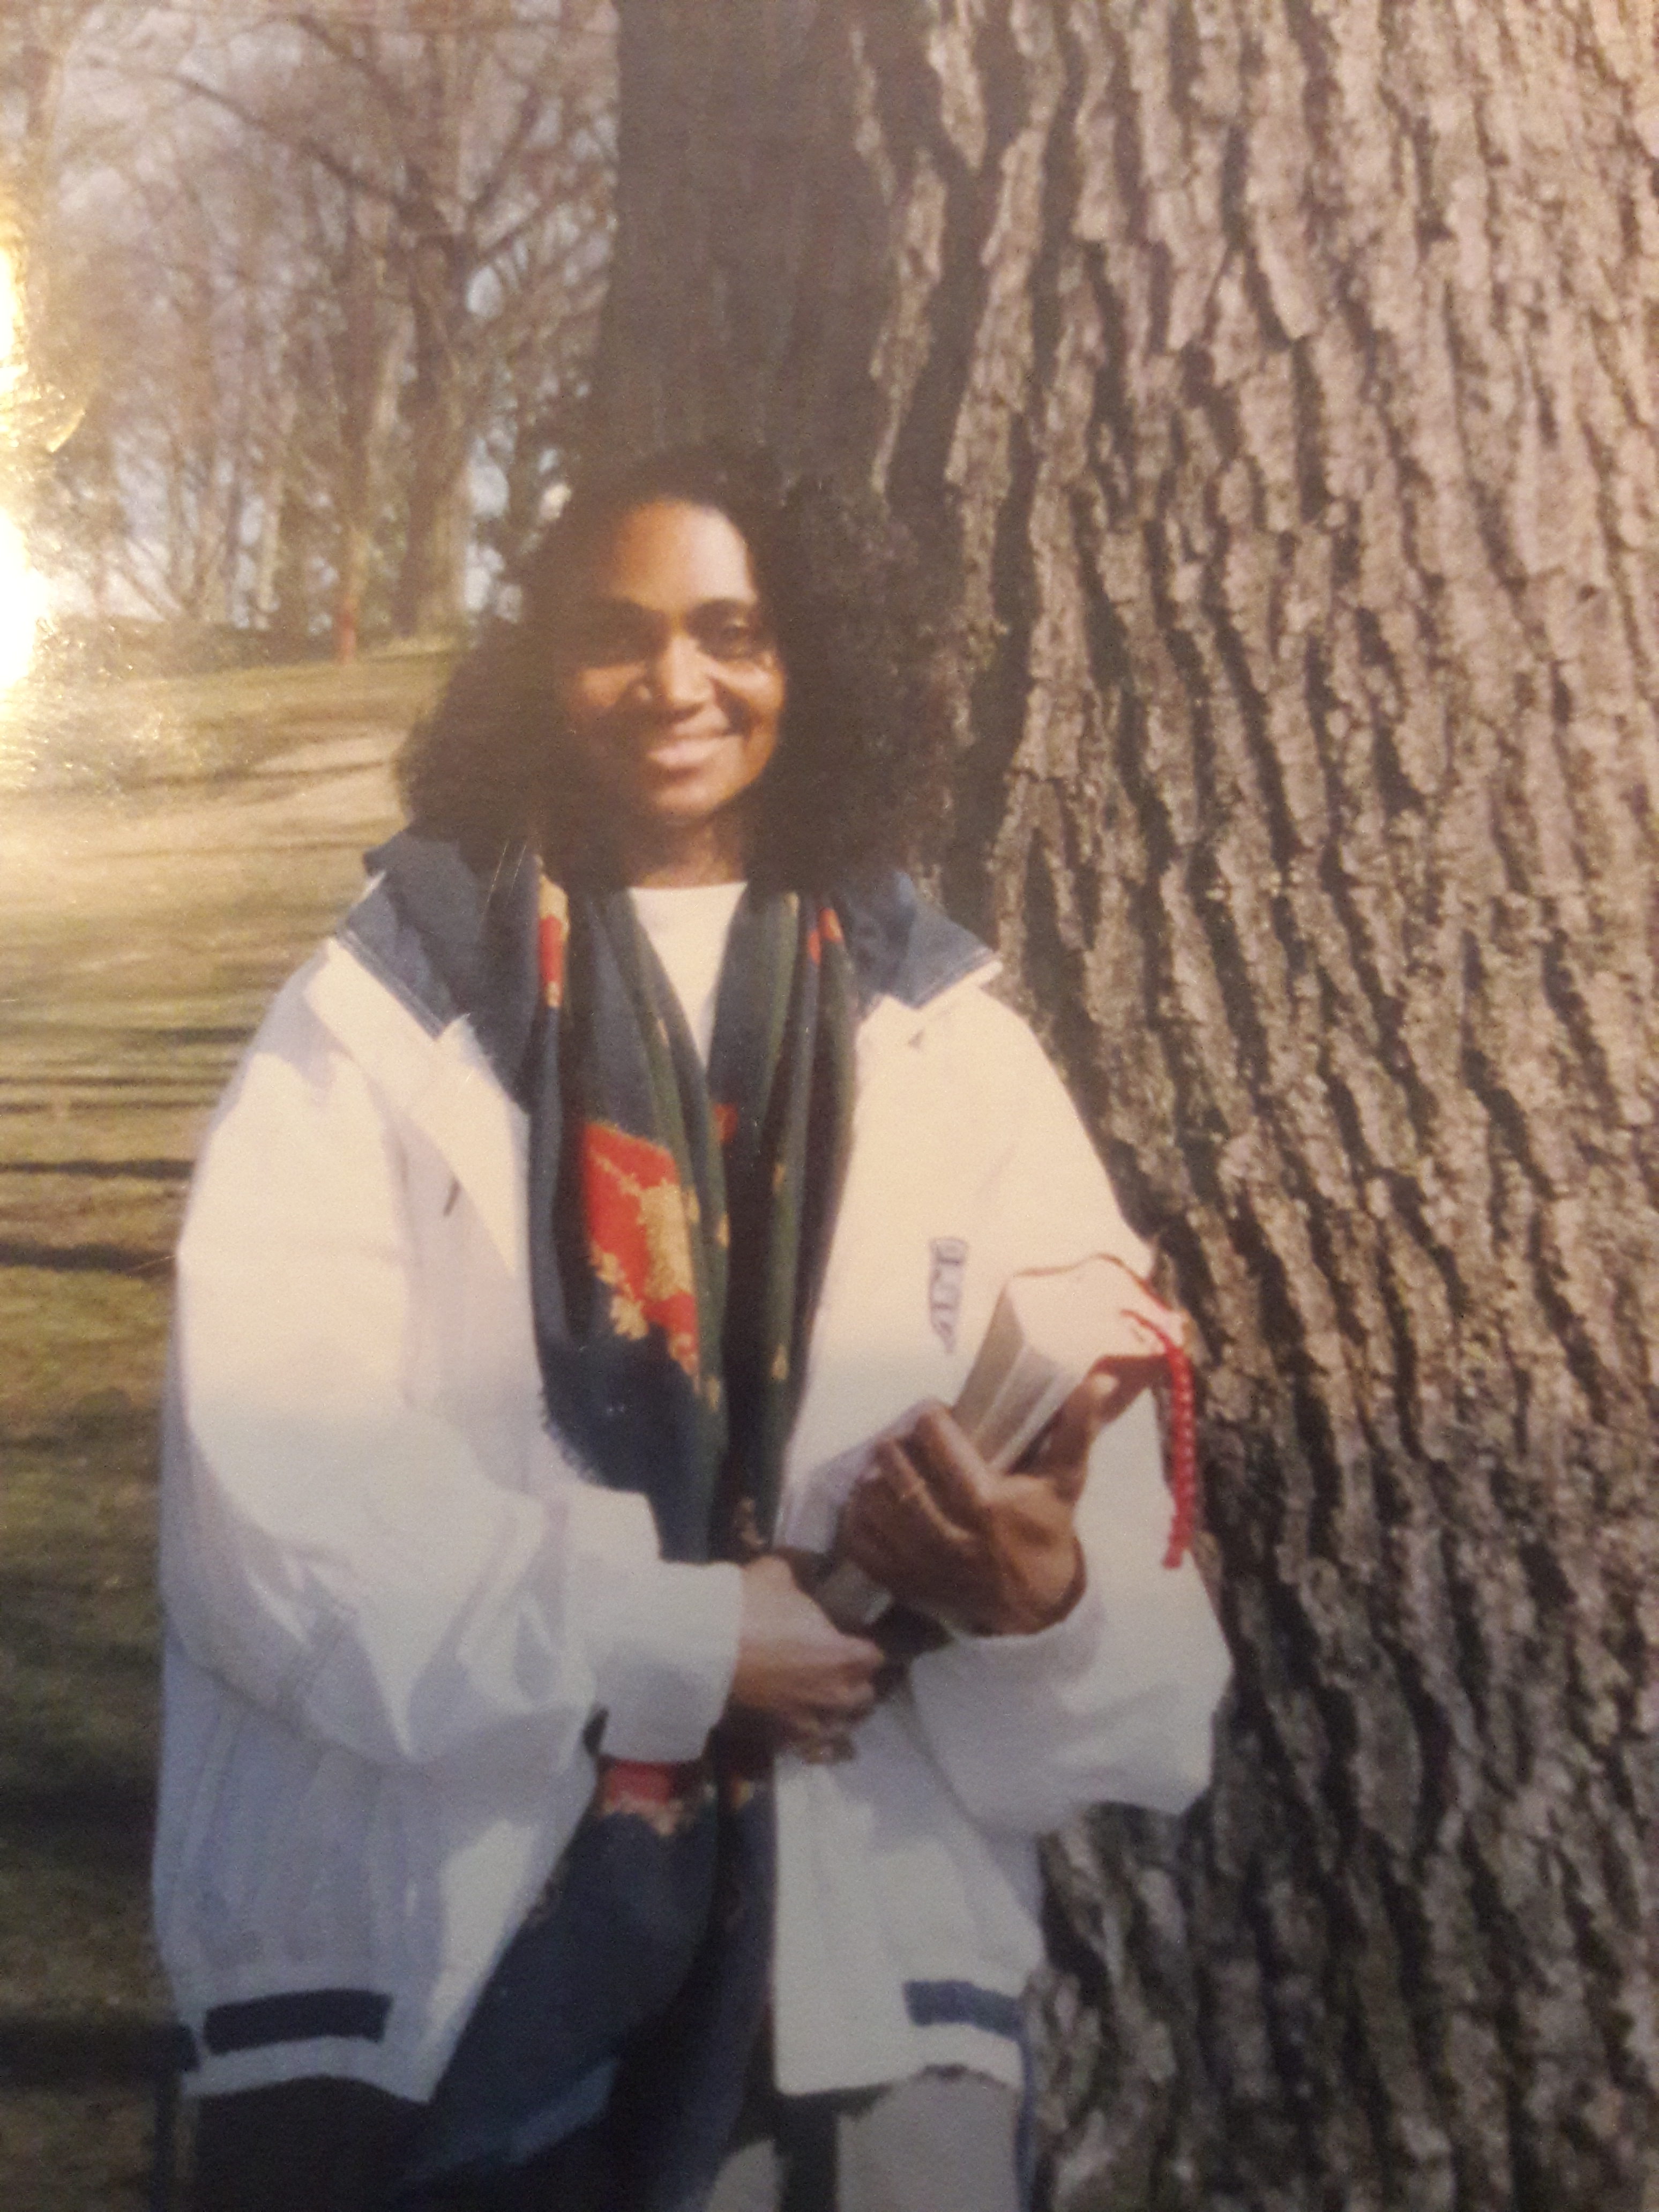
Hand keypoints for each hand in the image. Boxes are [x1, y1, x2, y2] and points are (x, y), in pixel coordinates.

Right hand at [729, 1555, 882, 1759]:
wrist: (705, 1647)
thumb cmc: (749, 1607)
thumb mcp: (777, 1574)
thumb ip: (797, 1576)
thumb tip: (798, 1570)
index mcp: (841, 1654)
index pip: (874, 1657)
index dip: (864, 1648)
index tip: (853, 1641)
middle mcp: (832, 1692)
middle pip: (863, 1696)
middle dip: (856, 1683)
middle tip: (842, 1670)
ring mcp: (806, 1717)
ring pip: (839, 1726)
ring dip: (838, 1715)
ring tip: (828, 1704)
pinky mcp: (779, 1733)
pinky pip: (808, 1746)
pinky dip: (813, 1742)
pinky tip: (808, 1733)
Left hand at [840, 1354, 1169, 1635]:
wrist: (1035, 1608)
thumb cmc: (1046, 1532)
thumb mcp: (1064, 1480)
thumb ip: (1077, 1428)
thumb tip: (1099, 1379)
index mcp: (987, 1501)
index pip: (936, 1439)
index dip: (931, 1418)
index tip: (937, 1416)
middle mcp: (950, 1532)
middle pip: (897, 1469)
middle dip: (897, 1443)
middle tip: (906, 1438)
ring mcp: (922, 1561)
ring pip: (874, 1502)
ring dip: (874, 1476)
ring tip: (888, 1465)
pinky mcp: (904, 1582)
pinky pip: (862, 1543)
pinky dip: (858, 1517)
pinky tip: (870, 1499)